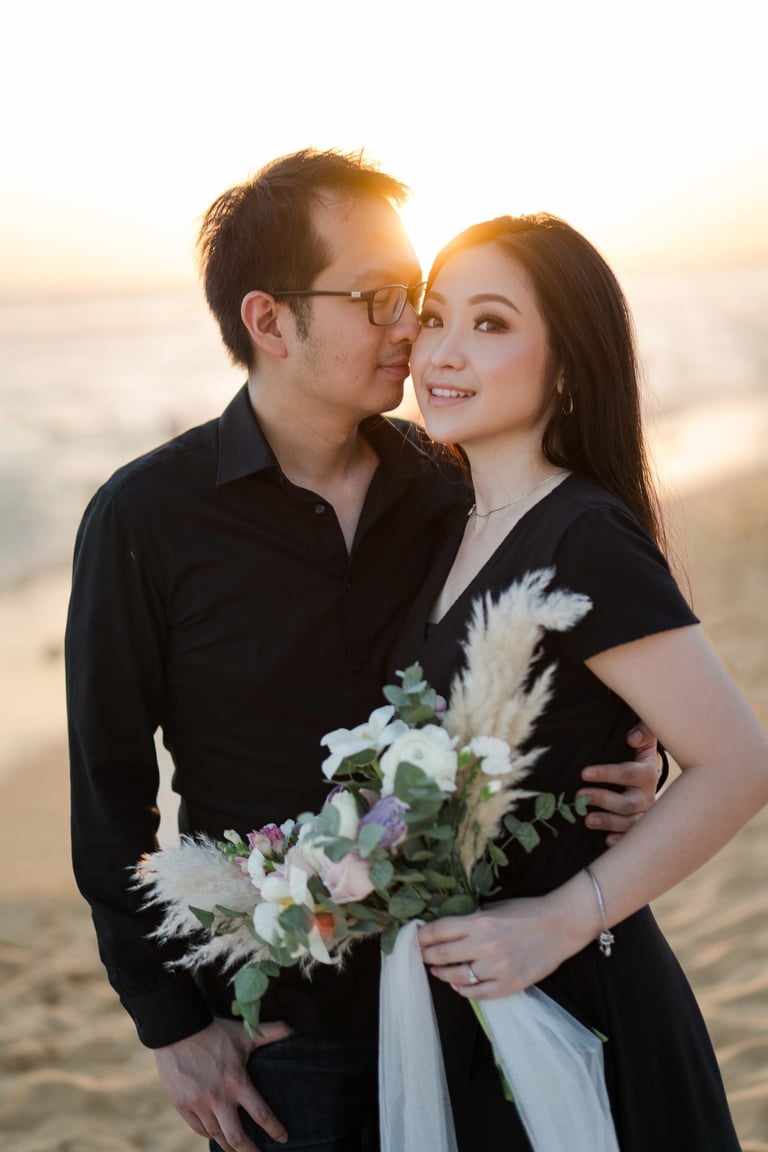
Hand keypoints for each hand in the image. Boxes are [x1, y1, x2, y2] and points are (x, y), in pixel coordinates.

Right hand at [154, 1017, 291, 1150]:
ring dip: (229, 1146)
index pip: (261, 1114)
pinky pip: (199, 1129)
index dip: (275, 1129)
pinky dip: (210, 1135)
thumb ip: (269, 1032)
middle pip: (237, 1139)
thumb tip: (292, 1028)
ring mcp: (199, 1104)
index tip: (283, 1139)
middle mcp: (219, 1098)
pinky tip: (217, 1135)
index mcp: (237, 1082)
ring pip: (217, 1136)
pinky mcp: (183, 1106)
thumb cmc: (214, 1032)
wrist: (178, 1030)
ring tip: (238, 1150)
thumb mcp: (243, 1033)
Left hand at [418, 896, 589, 999]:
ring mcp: (497, 967)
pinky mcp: (509, 984)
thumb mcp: (495, 906)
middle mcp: (485, 945)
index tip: (415, 937)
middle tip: (421, 955)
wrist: (560, 926)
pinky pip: (478, 993)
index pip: (439, 931)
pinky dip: (464, 990)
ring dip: (442, 973)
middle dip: (426, 955)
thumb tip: (448, 927)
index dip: (422, 935)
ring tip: (436, 970)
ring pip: (456, 977)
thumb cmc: (527, 911)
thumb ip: (472, 918)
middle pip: (442, 955)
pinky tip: (457, 985)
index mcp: (480, 921)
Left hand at [577, 721, 660, 846]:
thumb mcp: (644, 739)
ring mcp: (645, 814)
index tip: (584, 773)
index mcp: (647, 773)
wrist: (650, 776)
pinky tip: (608, 841)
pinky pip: (633, 838)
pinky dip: (621, 841)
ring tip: (587, 819)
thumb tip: (632, 737)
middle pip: (628, 803)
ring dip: (608, 822)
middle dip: (603, 800)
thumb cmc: (639, 755)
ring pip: (630, 823)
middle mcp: (648, 796)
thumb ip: (643, 732)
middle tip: (579, 796)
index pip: (628, 773)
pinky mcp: (640, 827)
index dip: (607, 773)